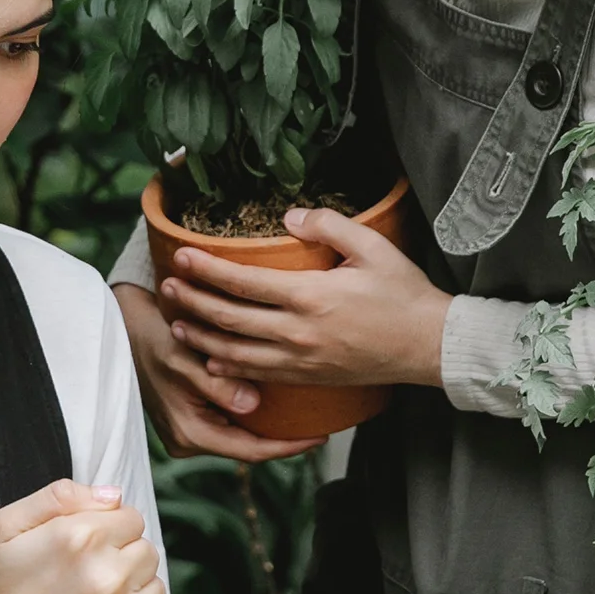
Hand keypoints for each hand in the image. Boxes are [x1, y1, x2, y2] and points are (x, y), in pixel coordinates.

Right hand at [0, 480, 180, 593]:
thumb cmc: (1, 592)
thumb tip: (114, 496)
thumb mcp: (11, 526)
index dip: (108, 533)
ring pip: (157, 588)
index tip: (84, 555)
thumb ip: (61, 496)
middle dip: (122, 562)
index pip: (131, 517)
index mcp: (81, 537)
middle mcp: (107, 577)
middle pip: (147, 552)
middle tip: (86, 584)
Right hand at [114, 284, 326, 462]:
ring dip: (270, 424)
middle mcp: (190, 440)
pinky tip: (277, 400)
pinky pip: (230, 423)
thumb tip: (252, 405)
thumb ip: (216, 384)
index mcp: (191, 434)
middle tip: (325, 423)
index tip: (322, 437)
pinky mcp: (191, 419)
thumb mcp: (182, 359)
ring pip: (241, 435)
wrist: (123, 331)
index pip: (251, 451)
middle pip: (249, 446)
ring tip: (308, 412)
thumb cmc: (152, 339)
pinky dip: (254, 413)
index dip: (289, 446)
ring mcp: (190, 432)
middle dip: (285, 437)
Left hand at [160, 208, 452, 390]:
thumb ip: (330, 225)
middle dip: (192, 302)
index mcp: (310, 296)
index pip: (243, 283)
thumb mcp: (373, 247)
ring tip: (176, 323)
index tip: (181, 256)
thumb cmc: (404, 294)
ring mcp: (299, 360)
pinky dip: (228, 366)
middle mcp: (297, 333)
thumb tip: (290, 215)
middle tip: (166, 287)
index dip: (206, 270)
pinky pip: (257, 375)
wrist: (428, 347)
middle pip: (229, 319)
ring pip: (235, 352)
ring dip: (201, 338)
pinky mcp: (306, 378)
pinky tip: (210, 358)